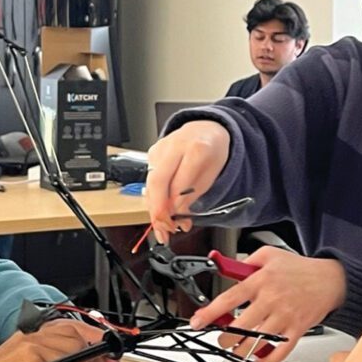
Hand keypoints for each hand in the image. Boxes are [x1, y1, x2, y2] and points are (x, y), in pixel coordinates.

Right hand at [145, 121, 230, 243]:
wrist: (205, 130)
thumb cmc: (211, 152)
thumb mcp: (212, 175)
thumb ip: (194, 195)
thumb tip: (179, 216)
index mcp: (196, 149)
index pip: (179, 183)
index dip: (174, 207)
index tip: (175, 224)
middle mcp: (173, 146)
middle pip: (157, 182)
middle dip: (157, 211)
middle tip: (163, 231)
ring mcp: (159, 149)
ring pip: (150, 184)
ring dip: (154, 208)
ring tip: (163, 227)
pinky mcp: (151, 154)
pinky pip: (149, 180)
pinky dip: (154, 198)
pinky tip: (161, 209)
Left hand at [189, 246, 345, 361]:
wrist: (331, 280)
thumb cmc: (300, 268)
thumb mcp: (270, 255)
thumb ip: (246, 261)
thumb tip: (225, 267)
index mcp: (261, 281)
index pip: (229, 298)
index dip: (210, 312)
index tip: (197, 322)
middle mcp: (271, 300)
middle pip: (240, 326)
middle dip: (224, 338)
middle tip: (221, 340)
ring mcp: (285, 317)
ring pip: (257, 342)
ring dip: (242, 351)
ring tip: (236, 350)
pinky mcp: (297, 330)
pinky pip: (279, 351)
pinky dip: (266, 360)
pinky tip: (258, 358)